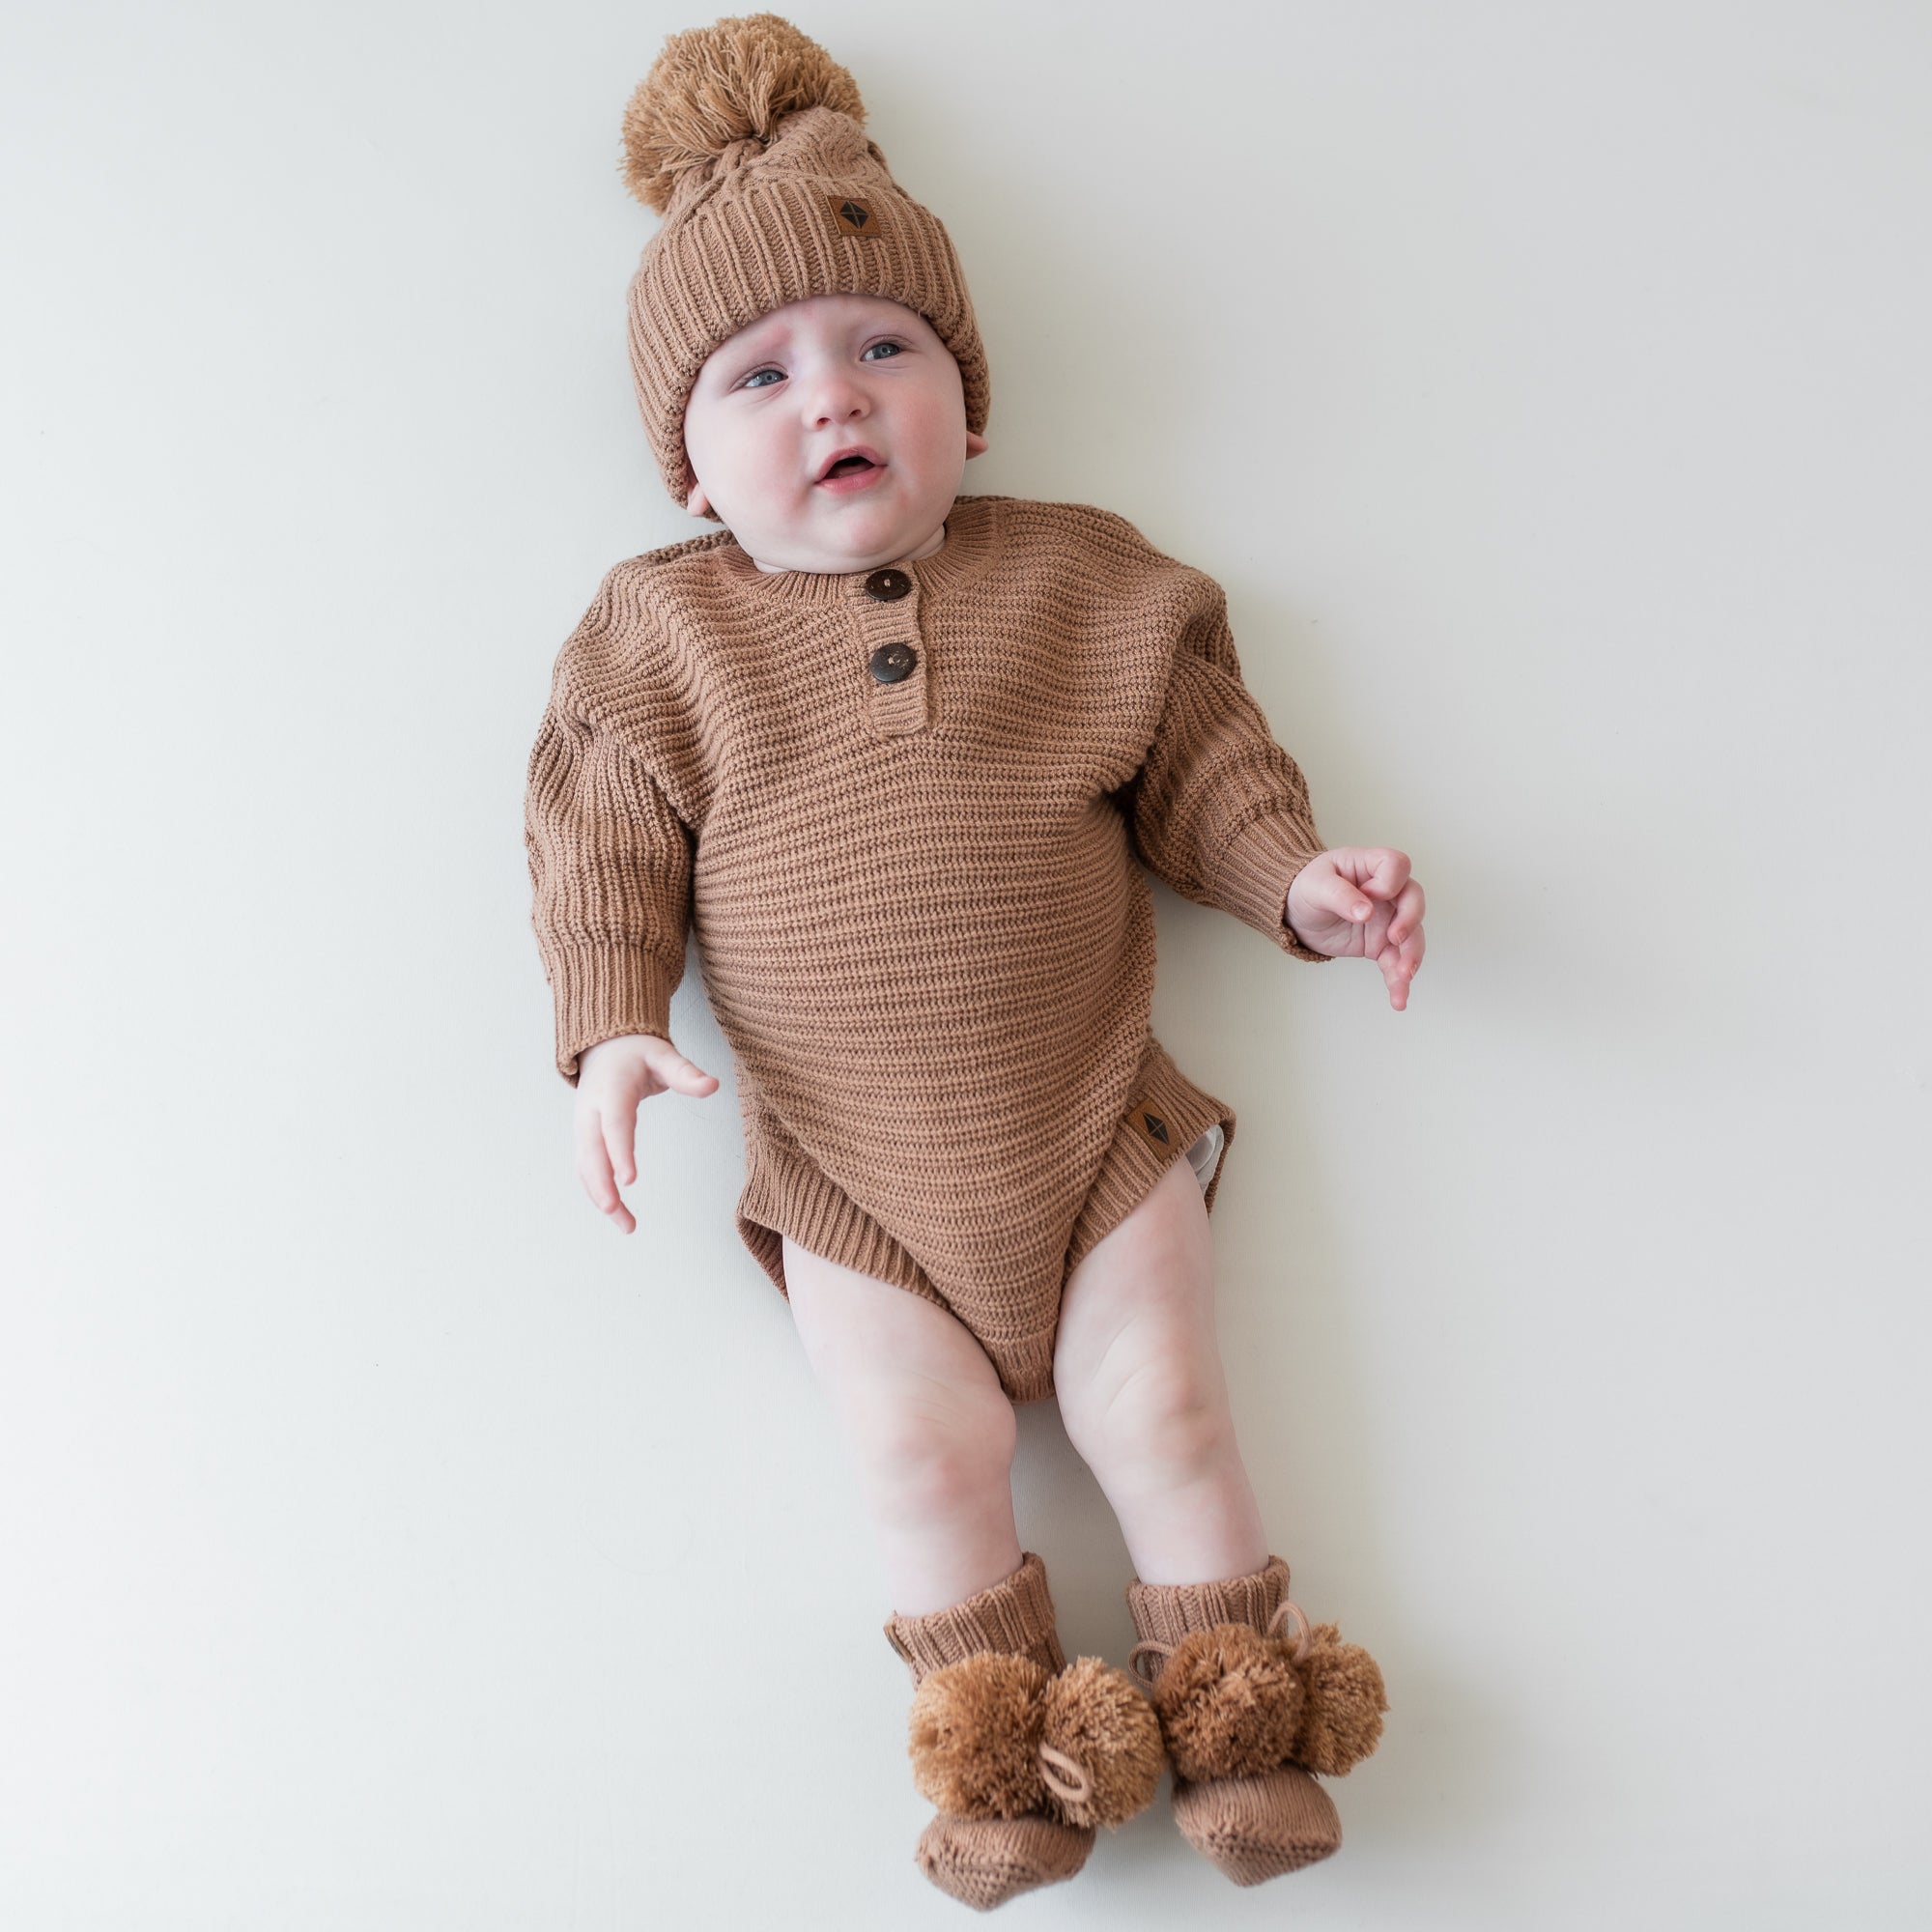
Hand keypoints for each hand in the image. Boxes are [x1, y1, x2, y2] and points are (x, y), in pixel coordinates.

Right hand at [575, 1033, 718, 1231]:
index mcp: (611, 1090)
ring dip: (600, 1197)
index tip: (629, 1180)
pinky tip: (617, 1214)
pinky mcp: (584, 1139)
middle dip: (601, 1184)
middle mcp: (591, 1112)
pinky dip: (598, 1193)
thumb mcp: (663, 1055)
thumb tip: (713, 1085)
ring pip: (586, 1167)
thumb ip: (686, 1073)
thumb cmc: (636, 1053)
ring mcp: (583, 1127)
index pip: (614, 1125)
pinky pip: (587, 1169)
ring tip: (627, 1226)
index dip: (620, 1152)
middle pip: (592, 1152)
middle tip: (615, 1211)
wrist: (604, 1047)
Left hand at [1284, 847, 1426, 1010]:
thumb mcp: (1316, 886)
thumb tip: (1365, 911)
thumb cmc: (1306, 888)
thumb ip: (1340, 895)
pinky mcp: (1380, 945)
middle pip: (1414, 900)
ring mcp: (1386, 919)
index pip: (1397, 865)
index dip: (1389, 882)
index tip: (1371, 895)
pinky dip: (1398, 981)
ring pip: (1411, 936)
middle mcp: (1386, 892)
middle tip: (1395, 939)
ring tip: (1403, 977)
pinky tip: (1398, 998)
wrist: (1296, 913)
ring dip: (1411, 957)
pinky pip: (1395, 962)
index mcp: (1370, 866)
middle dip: (1410, 921)